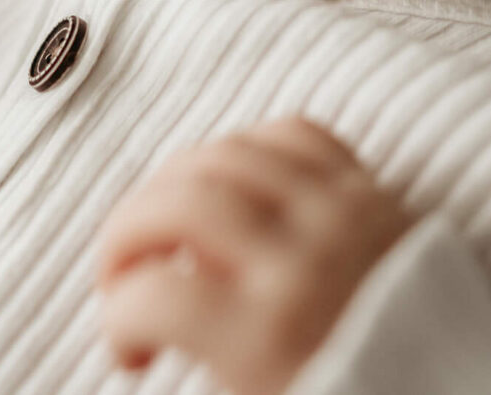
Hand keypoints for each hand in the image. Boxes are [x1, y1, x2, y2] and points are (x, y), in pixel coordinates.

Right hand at [94, 116, 416, 394]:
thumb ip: (207, 356)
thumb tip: (141, 325)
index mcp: (267, 336)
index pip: (149, 296)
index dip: (116, 322)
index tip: (130, 347)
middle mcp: (302, 262)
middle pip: (176, 203)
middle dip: (124, 234)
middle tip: (122, 271)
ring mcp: (342, 216)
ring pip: (225, 153)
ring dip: (175, 183)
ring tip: (167, 225)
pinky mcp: (374, 192)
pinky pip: (294, 134)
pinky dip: (250, 148)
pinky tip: (234, 183)